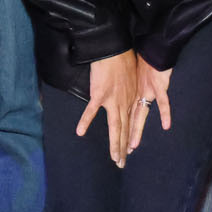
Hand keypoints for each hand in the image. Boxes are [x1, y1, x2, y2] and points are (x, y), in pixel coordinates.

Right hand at [77, 50, 142, 166]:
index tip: (129, 150)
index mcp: (131, 98)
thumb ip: (127, 86)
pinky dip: (86, 121)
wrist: (114, 49)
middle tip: (121, 163)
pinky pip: (92, 110)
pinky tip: (80, 131)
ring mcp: (112, 99)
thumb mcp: (130, 75)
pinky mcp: (100, 93)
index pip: (130, 122)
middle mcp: (124, 102)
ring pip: (115, 127)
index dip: (129, 137)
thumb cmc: (122, 57)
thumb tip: (122, 90)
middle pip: (124, 129)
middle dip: (123, 147)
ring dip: (115, 144)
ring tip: (114, 158)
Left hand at [128, 54, 173, 150]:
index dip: (123, 134)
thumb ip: (135, 93)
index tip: (119, 149)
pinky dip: (165, 112)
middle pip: (130, 122)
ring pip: (140, 116)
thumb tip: (133, 103)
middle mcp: (137, 97)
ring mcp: (147, 92)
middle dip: (126, 140)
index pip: (127, 120)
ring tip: (132, 146)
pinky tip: (166, 125)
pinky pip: (163, 101)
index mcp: (132, 97)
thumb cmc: (143, 63)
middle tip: (121, 156)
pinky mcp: (158, 86)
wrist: (150, 50)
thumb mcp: (136, 81)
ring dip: (136, 131)